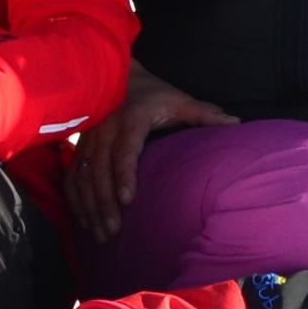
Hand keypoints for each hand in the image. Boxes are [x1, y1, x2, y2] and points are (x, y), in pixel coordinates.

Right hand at [71, 66, 226, 239]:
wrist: (115, 74)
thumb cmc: (152, 93)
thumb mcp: (178, 99)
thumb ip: (204, 114)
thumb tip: (235, 124)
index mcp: (130, 119)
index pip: (125, 150)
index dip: (124, 175)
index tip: (128, 200)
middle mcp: (105, 131)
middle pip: (99, 171)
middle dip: (104, 203)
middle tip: (113, 232)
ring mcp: (88, 140)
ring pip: (83, 177)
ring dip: (89, 207)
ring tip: (100, 234)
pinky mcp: (79, 147)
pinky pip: (72, 177)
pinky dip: (75, 200)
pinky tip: (84, 221)